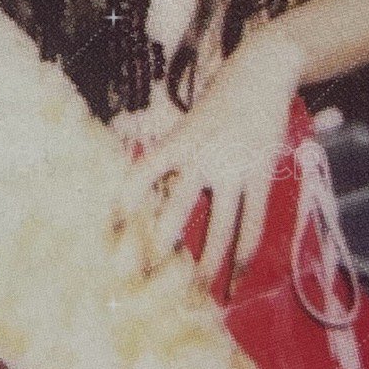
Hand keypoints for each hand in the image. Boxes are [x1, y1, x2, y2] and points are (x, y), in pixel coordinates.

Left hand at [118, 24, 304, 285]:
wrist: (262, 70)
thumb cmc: (219, 97)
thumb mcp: (188, 121)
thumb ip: (173, 153)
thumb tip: (152, 189)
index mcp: (176, 142)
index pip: (140, 177)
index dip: (121, 206)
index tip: (106, 237)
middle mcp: (200, 157)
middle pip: (174, 212)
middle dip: (158, 249)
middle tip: (142, 283)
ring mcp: (233, 168)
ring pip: (217, 228)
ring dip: (205, 267)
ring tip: (195, 298)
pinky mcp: (260, 174)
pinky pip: (251, 222)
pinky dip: (244, 254)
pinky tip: (238, 281)